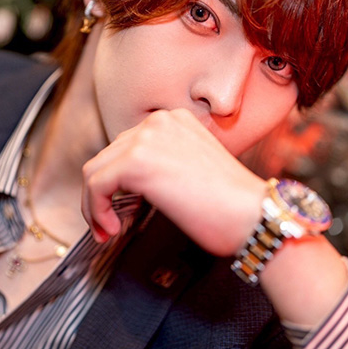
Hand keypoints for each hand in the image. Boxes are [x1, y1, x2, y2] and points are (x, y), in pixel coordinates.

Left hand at [81, 108, 266, 255]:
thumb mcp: (193, 169)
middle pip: (107, 156)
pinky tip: (111, 227)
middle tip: (109, 222)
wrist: (253, 215)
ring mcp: (146, 139)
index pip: (127, 146)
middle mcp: (159, 122)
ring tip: (107, 228)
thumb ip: (163, 165)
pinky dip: (95, 210)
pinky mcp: (136, 162)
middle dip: (103, 193)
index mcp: (174, 120)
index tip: (119, 207)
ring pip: (95, 171)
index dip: (117, 180)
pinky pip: (95, 185)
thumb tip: (133, 185)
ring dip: (94, 205)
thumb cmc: (232, 205)